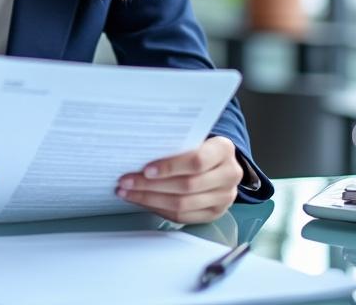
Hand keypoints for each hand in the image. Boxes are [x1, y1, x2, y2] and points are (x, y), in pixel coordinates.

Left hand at [114, 136, 242, 223]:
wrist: (218, 163)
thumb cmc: (198, 147)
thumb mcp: (192, 138)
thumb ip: (173, 144)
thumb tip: (137, 152)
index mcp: (223, 150)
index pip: (196, 161)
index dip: (170, 167)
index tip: (145, 169)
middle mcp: (229, 174)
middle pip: (187, 186)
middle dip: (151, 185)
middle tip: (126, 182)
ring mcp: (224, 197)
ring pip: (182, 204)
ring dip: (150, 200)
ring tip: (128, 193)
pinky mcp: (215, 213)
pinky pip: (183, 216)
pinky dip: (159, 210)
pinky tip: (143, 202)